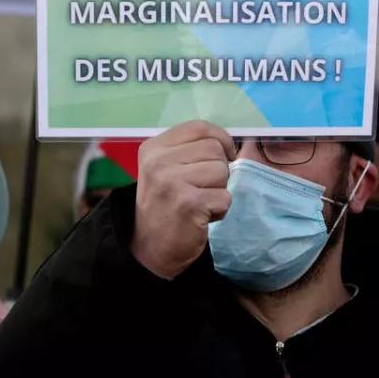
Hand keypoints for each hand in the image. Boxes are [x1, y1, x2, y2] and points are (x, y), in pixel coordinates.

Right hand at [131, 121, 234, 279]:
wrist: (150, 249)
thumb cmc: (164, 207)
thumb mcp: (165, 169)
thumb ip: (189, 151)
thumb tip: (228, 142)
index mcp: (153, 148)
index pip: (199, 127)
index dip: (221, 138)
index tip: (225, 154)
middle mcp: (158, 162)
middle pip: (215, 149)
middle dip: (219, 170)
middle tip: (202, 189)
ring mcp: (171, 182)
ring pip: (222, 171)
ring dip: (219, 190)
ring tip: (200, 202)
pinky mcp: (188, 204)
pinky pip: (225, 197)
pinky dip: (219, 210)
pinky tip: (201, 216)